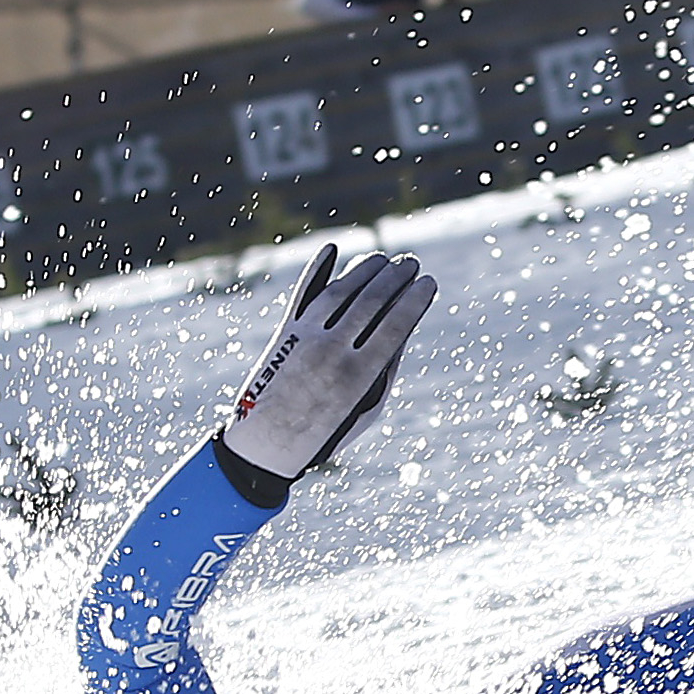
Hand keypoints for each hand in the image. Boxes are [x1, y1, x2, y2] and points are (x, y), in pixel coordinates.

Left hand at [222, 245, 435, 484]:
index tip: (429, 283)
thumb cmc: (326, 431)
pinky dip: (318, 269)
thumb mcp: (367, 409)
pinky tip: (332, 249)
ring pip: (341, 291)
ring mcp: (304, 338)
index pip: (396, 324)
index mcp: (358, 376)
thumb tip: (402, 328)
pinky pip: (304, 294)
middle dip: (395, 277)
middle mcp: (331, 351)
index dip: (416, 299)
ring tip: (382, 260)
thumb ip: (386, 369)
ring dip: (365, 269)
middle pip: (371, 300)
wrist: (265, 443)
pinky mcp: (284, 332)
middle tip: (411, 263)